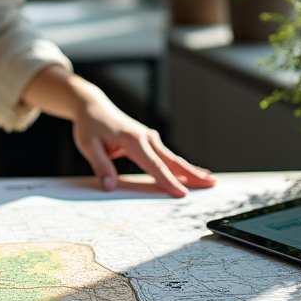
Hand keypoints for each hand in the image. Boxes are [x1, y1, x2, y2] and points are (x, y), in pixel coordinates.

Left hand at [21, 65, 214, 197]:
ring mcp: (150, 137)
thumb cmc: (90, 127)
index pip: (153, 165)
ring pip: (173, 157)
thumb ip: (100, 165)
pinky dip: (182, 165)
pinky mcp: (150, 140)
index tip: (182, 194)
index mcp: (132, 140)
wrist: (93, 107)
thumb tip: (109, 186)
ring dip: (191, 169)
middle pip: (171, 160)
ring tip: (210, 180)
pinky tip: (194, 171)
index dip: (168, 181)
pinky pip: (168, 155)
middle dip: (192, 174)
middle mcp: (145, 137)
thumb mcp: (88, 146)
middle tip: (212, 184)